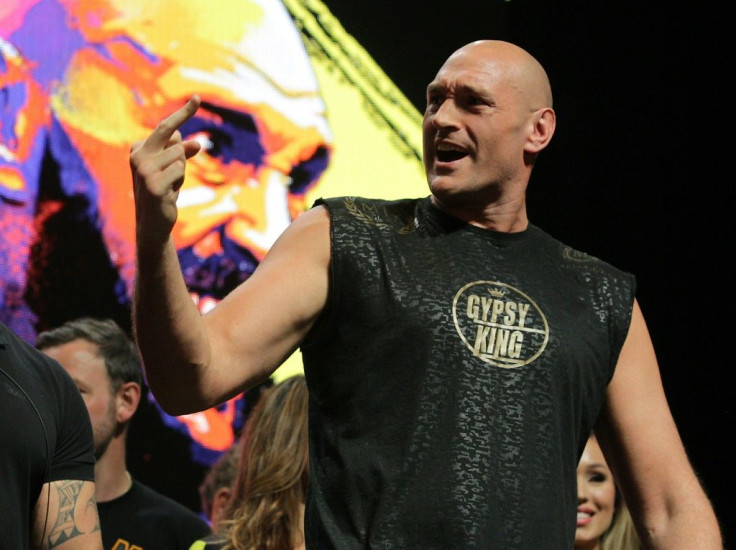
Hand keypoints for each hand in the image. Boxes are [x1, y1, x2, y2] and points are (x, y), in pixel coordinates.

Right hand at [130, 95, 202, 248]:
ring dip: (182, 171)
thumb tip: (196, 143)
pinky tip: (169, 193)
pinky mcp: (153, 184)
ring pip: (179, 155)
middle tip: (198, 99)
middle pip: (168, 132)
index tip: (198, 98)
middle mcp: (137, 155)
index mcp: (139, 148)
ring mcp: (143, 169)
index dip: (183, 113)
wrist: (153, 222)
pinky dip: (180, 181)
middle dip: (183, 115)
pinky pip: (179, 170)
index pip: (165, 127)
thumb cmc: (164, 192)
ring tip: (171, 185)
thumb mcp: (173, 170)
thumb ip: (181, 154)